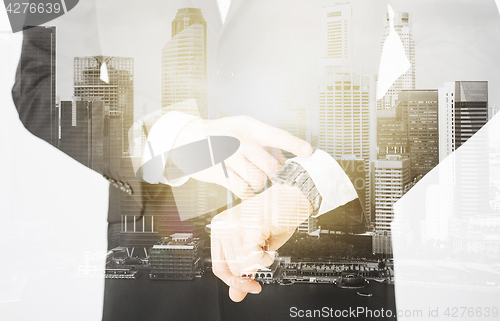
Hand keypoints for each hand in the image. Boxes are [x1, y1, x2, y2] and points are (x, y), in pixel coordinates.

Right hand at [170, 116, 312, 198]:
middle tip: (268, 173)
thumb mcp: (240, 128)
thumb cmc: (217, 134)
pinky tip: (241, 184)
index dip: (294, 144)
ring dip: (258, 183)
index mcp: (248, 126)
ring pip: (257, 180)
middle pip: (269, 165)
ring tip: (250, 177)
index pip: (277, 135)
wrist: (187, 138)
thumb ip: (262, 142)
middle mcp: (239, 140)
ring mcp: (228, 157)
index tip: (308, 151)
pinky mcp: (219, 173)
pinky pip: (242, 189)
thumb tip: (283, 158)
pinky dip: (246, 191)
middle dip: (272, 173)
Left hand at [210, 183, 311, 301]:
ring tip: (265, 243)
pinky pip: (254, 260)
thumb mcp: (256, 248)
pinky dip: (266, 258)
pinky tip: (268, 243)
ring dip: (261, 261)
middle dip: (251, 271)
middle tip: (262, 255)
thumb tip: (236, 294)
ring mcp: (233, 227)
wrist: (291, 197)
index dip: (234, 281)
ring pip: (243, 267)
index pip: (219, 266)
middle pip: (232, 270)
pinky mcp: (248, 229)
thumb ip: (244, 270)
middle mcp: (223, 226)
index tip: (249, 287)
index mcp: (220, 228)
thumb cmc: (275, 218)